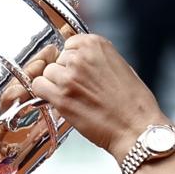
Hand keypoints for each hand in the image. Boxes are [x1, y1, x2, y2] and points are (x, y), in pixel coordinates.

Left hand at [31, 34, 167, 161]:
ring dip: (55, 85)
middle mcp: (81, 57)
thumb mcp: (121, 67)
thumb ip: (97, 58)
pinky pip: (38, 87)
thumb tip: (79, 56)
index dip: (73, 60)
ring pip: (47, 73)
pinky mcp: (61, 97)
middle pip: (57, 59)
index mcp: (96, 44)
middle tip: (81, 89)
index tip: (79, 71)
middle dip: (65, 73)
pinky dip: (44, 95)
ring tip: (75, 98)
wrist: (137, 129)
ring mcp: (69, 76)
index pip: (69, 44)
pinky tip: (60, 102)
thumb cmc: (134, 104)